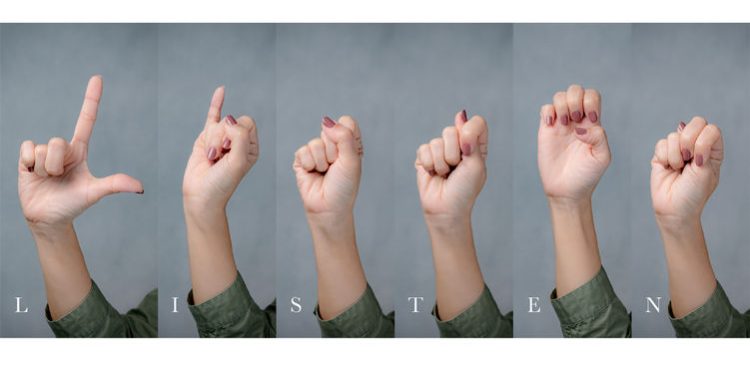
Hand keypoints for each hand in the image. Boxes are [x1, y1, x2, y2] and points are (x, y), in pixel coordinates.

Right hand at [18, 75, 143, 230]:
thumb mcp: (95, 192)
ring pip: (43, 148)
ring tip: (48, 179)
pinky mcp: (26, 158)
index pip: (86, 119)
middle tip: (59, 177)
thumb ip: (115, 185)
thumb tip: (140, 187)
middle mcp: (62, 148)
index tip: (97, 78)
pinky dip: (29, 164)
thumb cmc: (73, 204)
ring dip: (45, 168)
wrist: (48, 218)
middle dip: (57, 164)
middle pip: (58, 141)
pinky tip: (33, 174)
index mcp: (80, 150)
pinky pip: (26, 149)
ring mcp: (44, 152)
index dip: (91, 99)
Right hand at [182, 86, 258, 212]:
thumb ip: (240, 137)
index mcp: (251, 146)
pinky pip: (212, 116)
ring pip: (217, 124)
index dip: (236, 133)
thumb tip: (230, 120)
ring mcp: (222, 138)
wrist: (201, 195)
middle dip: (222, 137)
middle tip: (219, 157)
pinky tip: (221, 90)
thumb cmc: (222, 183)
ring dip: (212, 141)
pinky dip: (216, 103)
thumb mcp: (239, 160)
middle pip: (231, 122)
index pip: (248, 123)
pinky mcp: (206, 138)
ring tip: (211, 159)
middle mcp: (238, 141)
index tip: (230, 150)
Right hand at [293, 115, 362, 219]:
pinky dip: (309, 164)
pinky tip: (313, 173)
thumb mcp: (351, 160)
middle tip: (335, 167)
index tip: (347, 153)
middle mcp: (333, 145)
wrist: (328, 208)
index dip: (345, 135)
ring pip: (315, 143)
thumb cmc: (344, 187)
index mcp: (349, 143)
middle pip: (329, 130)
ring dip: (321, 161)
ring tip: (324, 172)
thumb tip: (327, 121)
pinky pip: (303, 151)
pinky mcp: (302, 159)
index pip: (346, 121)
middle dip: (333, 151)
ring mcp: (317, 152)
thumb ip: (344, 136)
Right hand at [415, 110, 487, 221]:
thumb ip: (471, 139)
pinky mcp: (425, 157)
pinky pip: (423, 149)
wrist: (446, 209)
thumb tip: (461, 115)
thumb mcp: (475, 165)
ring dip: (440, 163)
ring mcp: (441, 150)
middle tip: (455, 168)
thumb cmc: (464, 190)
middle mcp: (458, 145)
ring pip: (436, 141)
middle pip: (451, 130)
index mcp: (476, 145)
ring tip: (444, 174)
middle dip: (452, 153)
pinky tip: (433, 174)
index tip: (467, 150)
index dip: (469, 132)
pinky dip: (429, 164)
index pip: (476, 123)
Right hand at [538, 85, 609, 203]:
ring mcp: (560, 124)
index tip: (591, 119)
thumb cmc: (586, 175)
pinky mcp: (546, 130)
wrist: (567, 190)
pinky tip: (552, 125)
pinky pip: (545, 109)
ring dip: (563, 105)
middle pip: (576, 91)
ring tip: (564, 124)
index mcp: (592, 124)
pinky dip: (548, 111)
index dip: (591, 101)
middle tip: (576, 119)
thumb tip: (581, 127)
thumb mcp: (602, 158)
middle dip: (576, 100)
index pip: (593, 97)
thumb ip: (599, 138)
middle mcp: (576, 120)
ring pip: (560, 97)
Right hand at [651, 117, 722, 226]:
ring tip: (678, 169)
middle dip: (688, 142)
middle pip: (694, 123)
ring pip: (674, 136)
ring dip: (675, 156)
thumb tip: (681, 126)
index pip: (710, 129)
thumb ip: (702, 145)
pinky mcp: (661, 155)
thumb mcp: (706, 170)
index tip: (699, 160)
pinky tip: (668, 169)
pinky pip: (661, 144)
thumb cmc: (694, 194)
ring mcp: (678, 150)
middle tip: (688, 160)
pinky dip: (664, 158)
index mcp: (712, 150)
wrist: (674, 209)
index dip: (703, 140)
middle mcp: (695, 147)